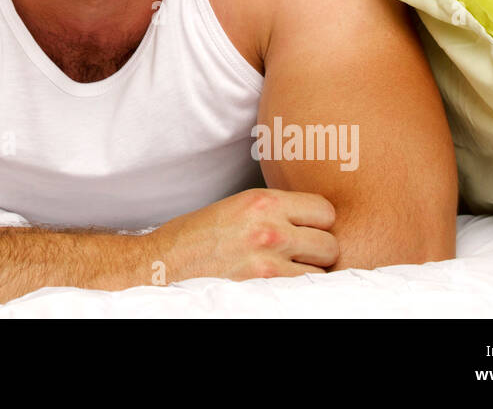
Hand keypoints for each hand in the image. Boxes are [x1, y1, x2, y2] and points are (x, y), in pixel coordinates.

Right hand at [145, 188, 338, 281]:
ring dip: (307, 273)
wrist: (163, 264)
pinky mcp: (263, 287)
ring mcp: (268, 261)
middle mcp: (270, 227)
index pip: (325, 210)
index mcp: (263, 201)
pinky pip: (303, 291)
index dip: (317, 223)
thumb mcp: (237, 207)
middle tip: (296, 255)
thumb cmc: (197, 236)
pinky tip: (275, 284)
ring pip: (321, 271)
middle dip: (317, 251)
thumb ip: (275, 211)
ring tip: (282, 270)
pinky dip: (294, 290)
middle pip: (329, 242)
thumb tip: (314, 223)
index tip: (305, 230)